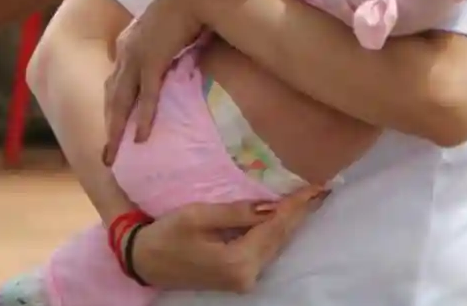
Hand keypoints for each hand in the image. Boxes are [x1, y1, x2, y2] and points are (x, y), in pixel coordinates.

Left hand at [104, 0, 207, 162]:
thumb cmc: (185, 6)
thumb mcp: (167, 28)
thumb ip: (163, 44)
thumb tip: (172, 57)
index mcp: (128, 42)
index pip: (116, 81)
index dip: (113, 106)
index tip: (113, 127)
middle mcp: (125, 51)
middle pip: (113, 96)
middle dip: (108, 127)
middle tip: (105, 155)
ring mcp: (135, 57)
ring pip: (122, 101)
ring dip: (116, 131)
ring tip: (114, 156)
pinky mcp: (151, 61)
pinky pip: (146, 97)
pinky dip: (142, 118)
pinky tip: (140, 139)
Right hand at [128, 190, 326, 292]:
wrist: (143, 261)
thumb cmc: (167, 235)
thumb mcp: (199, 216)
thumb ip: (237, 212)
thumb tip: (271, 206)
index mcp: (237, 261)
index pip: (274, 227)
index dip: (297, 205)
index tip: (317, 187)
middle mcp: (246, 275)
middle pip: (280, 238)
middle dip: (301, 213)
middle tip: (322, 190)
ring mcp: (243, 279)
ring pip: (276, 245)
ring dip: (292, 222)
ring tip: (310, 199)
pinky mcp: (238, 276)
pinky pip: (265, 250)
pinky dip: (277, 232)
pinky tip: (286, 216)